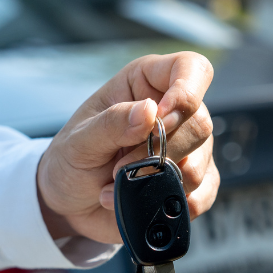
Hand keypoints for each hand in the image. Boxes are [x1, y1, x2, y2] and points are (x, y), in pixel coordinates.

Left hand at [37, 52, 219, 244]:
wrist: (70, 202)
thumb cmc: (71, 160)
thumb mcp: (79, 141)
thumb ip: (112, 124)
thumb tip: (150, 111)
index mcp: (146, 83)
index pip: (190, 68)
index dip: (186, 90)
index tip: (160, 118)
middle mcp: (173, 112)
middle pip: (199, 123)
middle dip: (160, 151)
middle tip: (119, 168)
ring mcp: (186, 148)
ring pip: (200, 162)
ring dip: (157, 181)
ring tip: (118, 186)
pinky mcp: (188, 182)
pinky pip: (202, 194)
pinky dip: (172, 204)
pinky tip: (143, 203)